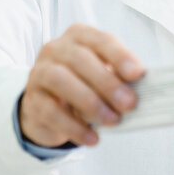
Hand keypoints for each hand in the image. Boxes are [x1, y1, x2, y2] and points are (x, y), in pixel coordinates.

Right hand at [19, 24, 144, 147]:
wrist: (48, 104)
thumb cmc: (85, 83)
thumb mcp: (103, 75)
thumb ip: (119, 77)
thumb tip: (141, 90)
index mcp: (79, 36)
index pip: (101, 40)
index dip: (120, 56)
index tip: (138, 74)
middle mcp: (56, 49)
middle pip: (80, 59)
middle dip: (107, 83)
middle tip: (129, 104)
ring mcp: (39, 72)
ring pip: (60, 81)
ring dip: (90, 102)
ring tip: (112, 121)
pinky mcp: (32, 99)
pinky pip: (51, 111)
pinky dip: (74, 126)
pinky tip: (92, 138)